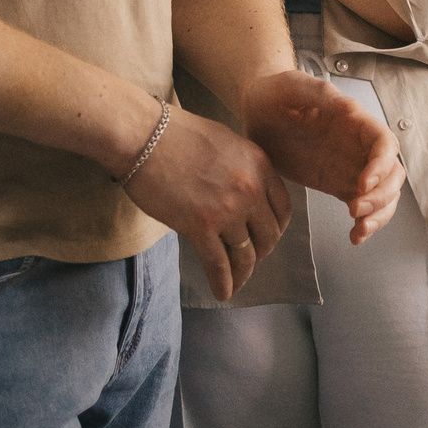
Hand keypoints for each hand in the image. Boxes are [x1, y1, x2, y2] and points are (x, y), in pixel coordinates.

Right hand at [120, 102, 291, 300]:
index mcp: (259, 165)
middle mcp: (250, 189)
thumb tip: (246, 191)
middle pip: (268, 235)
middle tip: (250, 258)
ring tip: (237, 280)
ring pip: (246, 253)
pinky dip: (223, 282)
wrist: (145, 137)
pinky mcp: (200, 227)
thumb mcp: (227, 143)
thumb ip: (243, 168)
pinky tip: (223, 292)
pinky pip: (219, 264)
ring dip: (243, 271)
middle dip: (261, 251)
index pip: (282, 208)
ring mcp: (227, 210)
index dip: (276, 228)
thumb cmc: (177, 134)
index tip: (267, 237)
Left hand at [243, 66, 404, 244]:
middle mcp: (358, 145)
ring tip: (359, 230)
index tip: (362, 184)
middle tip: (356, 210)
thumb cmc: (275, 92)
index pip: (384, 143)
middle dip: (382, 196)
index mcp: (354, 121)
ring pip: (384, 194)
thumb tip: (345, 106)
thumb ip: (318, 93)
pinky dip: (365, 224)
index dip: (382, 165)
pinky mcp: (338, 184)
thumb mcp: (292, 86)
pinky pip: (362, 206)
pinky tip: (355, 237)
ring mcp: (350, 167)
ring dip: (380, 214)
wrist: (257, 110)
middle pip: (392, 174)